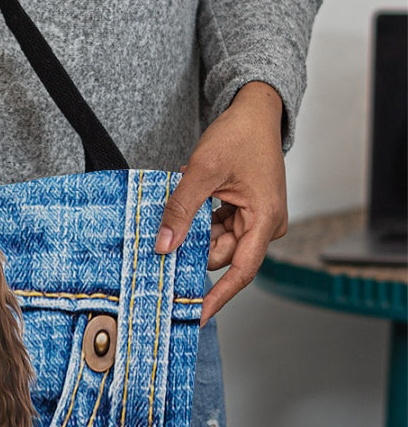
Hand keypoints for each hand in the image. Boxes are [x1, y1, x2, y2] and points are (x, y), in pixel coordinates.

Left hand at [155, 82, 287, 324]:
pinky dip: (199, 222)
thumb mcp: (202, 172)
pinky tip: (188, 206)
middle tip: (161, 242)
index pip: (241, 271)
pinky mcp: (244, 212)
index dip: (218, 296)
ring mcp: (255, 219)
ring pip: (216, 241)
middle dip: (193, 249)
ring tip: (177, 212)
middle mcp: (265, 225)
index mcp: (265, 220)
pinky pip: (217, 228)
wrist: (254, 112)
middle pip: (222, 254)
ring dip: (194, 232)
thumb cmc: (238, 136)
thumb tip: (164, 246)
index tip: (196, 315)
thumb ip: (181, 210)